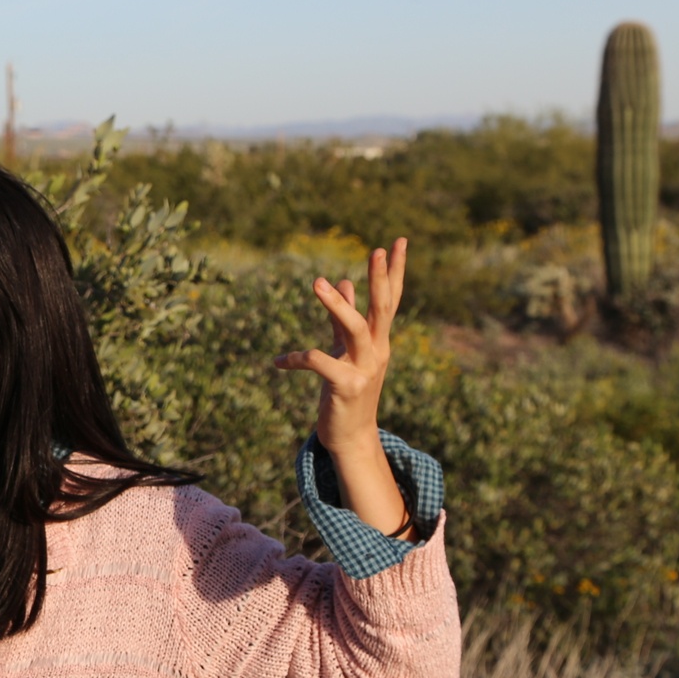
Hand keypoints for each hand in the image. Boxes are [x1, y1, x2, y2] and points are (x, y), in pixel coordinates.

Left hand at [272, 238, 405, 454]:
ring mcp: (364, 369)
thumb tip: (345, 282)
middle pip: (383, 309)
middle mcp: (377, 351)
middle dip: (381, 280)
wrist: (349, 436)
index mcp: (378, 340)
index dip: (396, 272)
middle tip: (378, 250)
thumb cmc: (346, 390)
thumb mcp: (346, 351)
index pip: (391, 300)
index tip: (401, 242)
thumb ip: (343, 318)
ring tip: (317, 281)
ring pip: (354, 329)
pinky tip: (277, 362)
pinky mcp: (345, 387)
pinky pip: (318, 362)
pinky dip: (295, 358)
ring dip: (336, 305)